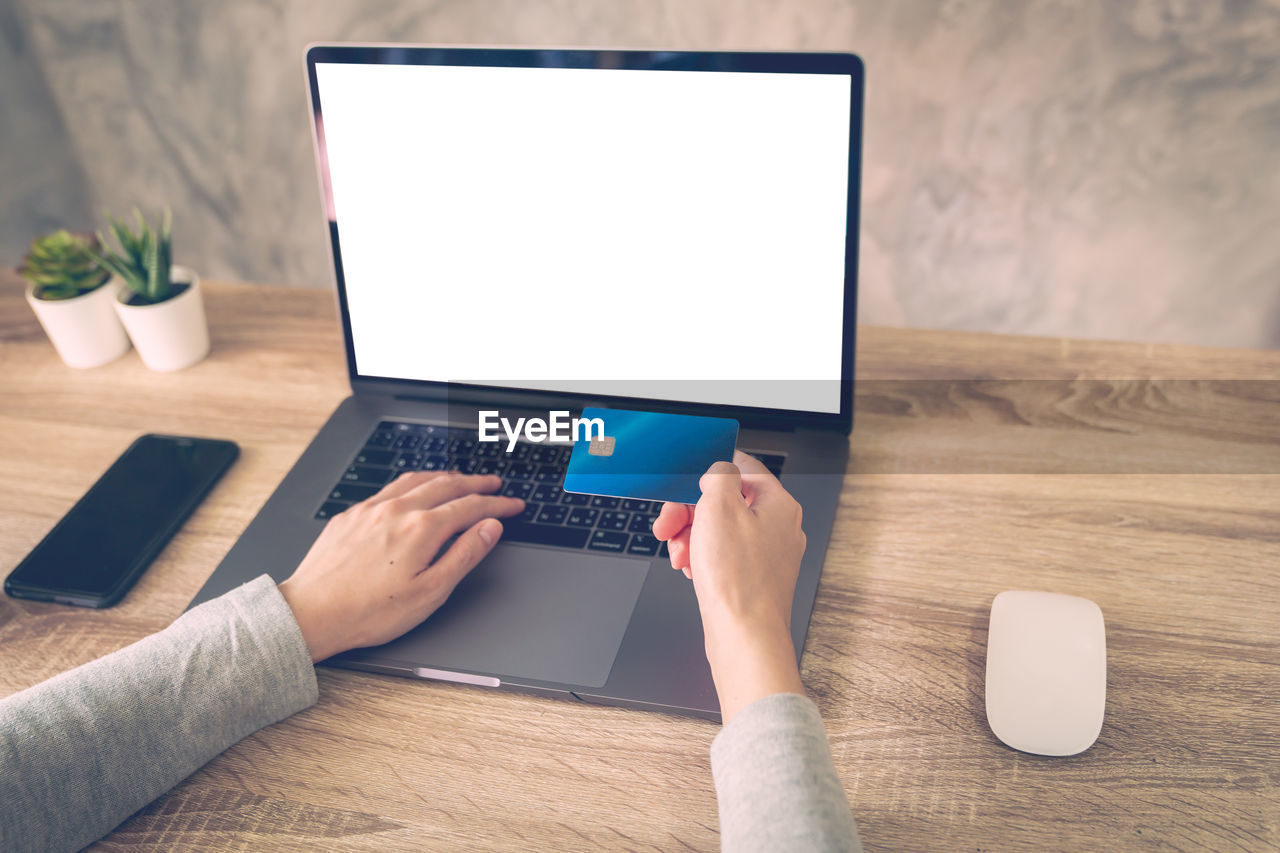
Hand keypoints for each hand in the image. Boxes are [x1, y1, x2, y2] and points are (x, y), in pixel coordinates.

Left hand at [278, 471, 523, 662]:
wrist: (312, 613)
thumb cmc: (368, 612)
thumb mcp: (430, 593)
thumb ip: (464, 555)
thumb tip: (489, 528)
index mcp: (421, 529)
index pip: (470, 507)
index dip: (497, 504)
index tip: (513, 505)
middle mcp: (397, 510)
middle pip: (446, 485)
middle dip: (476, 483)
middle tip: (494, 483)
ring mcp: (371, 509)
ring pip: (417, 479)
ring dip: (445, 476)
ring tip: (460, 479)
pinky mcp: (351, 515)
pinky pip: (390, 486)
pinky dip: (414, 482)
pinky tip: (414, 489)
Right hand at [652, 451, 806, 721]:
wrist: (744, 638)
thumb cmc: (737, 580)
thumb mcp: (719, 508)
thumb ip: (719, 476)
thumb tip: (719, 471)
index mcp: (779, 504)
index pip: (744, 467)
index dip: (710, 471)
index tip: (687, 480)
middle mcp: (778, 528)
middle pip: (726, 502)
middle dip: (690, 511)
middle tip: (668, 525)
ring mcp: (767, 556)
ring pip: (720, 530)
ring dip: (691, 536)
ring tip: (679, 555)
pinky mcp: (753, 579)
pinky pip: (722, 556)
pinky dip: (702, 558)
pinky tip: (689, 570)